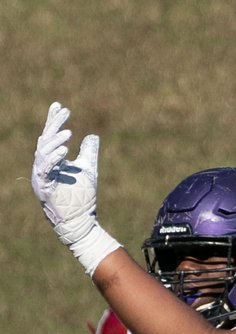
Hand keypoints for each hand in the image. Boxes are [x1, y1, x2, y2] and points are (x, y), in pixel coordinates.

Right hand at [32, 102, 119, 273]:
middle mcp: (43, 167)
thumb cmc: (83, 200)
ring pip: (43, 152)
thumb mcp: (88, 170)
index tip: (60, 106)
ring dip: (55, 140)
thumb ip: (88, 153)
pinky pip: (45, 168)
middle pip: (45, 140)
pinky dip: (54, 158)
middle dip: (54, 125)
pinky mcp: (43, 187)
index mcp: (51, 162)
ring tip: (69, 132)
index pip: (50, 137)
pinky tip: (66, 150)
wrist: (81, 223)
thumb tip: (92, 136)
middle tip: (66, 112)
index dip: (53, 121)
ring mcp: (41, 177)